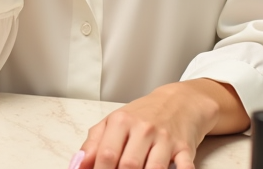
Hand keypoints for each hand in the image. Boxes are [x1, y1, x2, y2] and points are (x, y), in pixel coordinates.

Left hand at [74, 80, 245, 168]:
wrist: (179, 101)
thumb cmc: (143, 115)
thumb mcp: (113, 122)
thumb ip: (93, 144)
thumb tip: (77, 165)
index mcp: (121, 122)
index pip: (106, 154)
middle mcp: (143, 129)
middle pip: (129, 165)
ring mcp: (165, 139)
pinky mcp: (184, 148)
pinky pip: (184, 168)